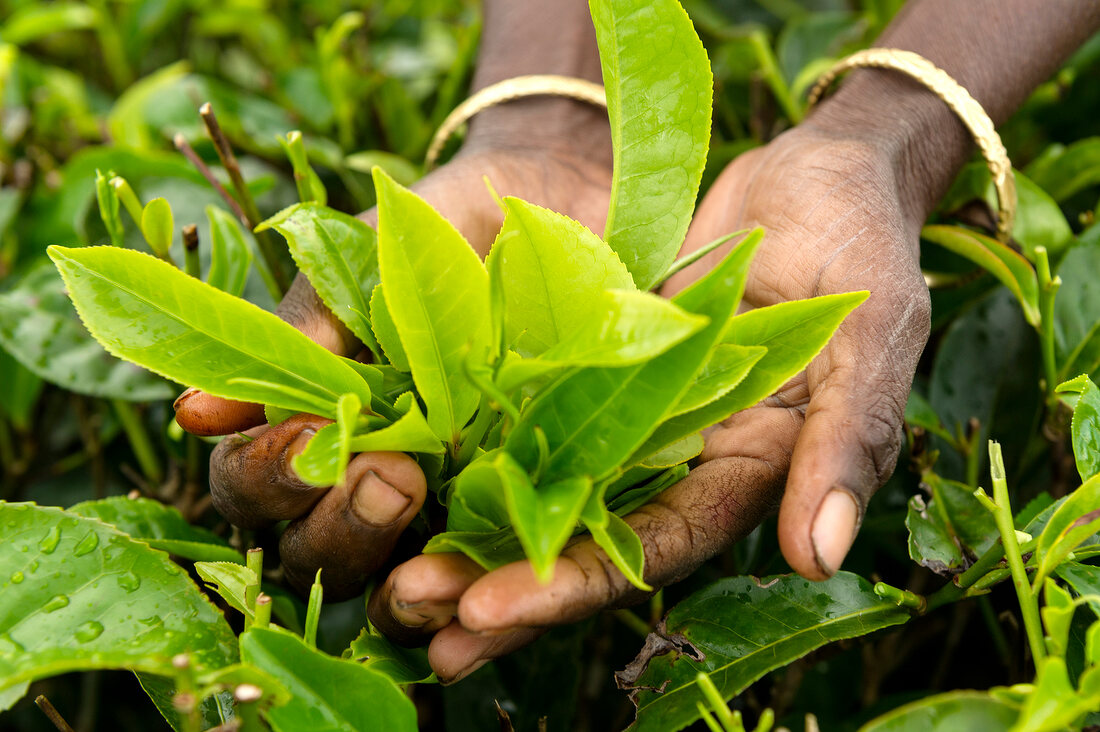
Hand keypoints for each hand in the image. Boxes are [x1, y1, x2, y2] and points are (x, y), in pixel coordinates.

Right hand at [174, 137, 613, 598]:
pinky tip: (487, 588)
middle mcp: (369, 485)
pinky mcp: (522, 519)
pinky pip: (495, 577)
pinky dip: (484, 591)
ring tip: (427, 501)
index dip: (266, 480)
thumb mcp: (363, 263)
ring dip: (397, 569)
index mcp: (314, 431)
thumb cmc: (443, 229)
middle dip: (338, 524)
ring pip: (391, 587)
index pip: (257, 491)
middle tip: (389, 469)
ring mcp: (445, 510)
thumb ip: (296, 336)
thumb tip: (196, 414)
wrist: (556, 202)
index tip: (305, 438)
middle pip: (316, 556)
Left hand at [365, 122, 930, 681]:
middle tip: (415, 610)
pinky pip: (521, 405)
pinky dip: (466, 437)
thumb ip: (851, 436)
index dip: (580, 581)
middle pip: (584, 536)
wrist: (812, 168)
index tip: (493, 606)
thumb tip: (817, 556)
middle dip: (503, 580)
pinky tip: (394, 463)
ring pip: (541, 484)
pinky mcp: (585, 356)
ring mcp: (628, 406)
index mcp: (748, 468)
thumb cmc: (860, 237)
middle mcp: (680, 454)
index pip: (661, 544)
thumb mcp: (870, 331)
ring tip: (387, 576)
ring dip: (468, 529)